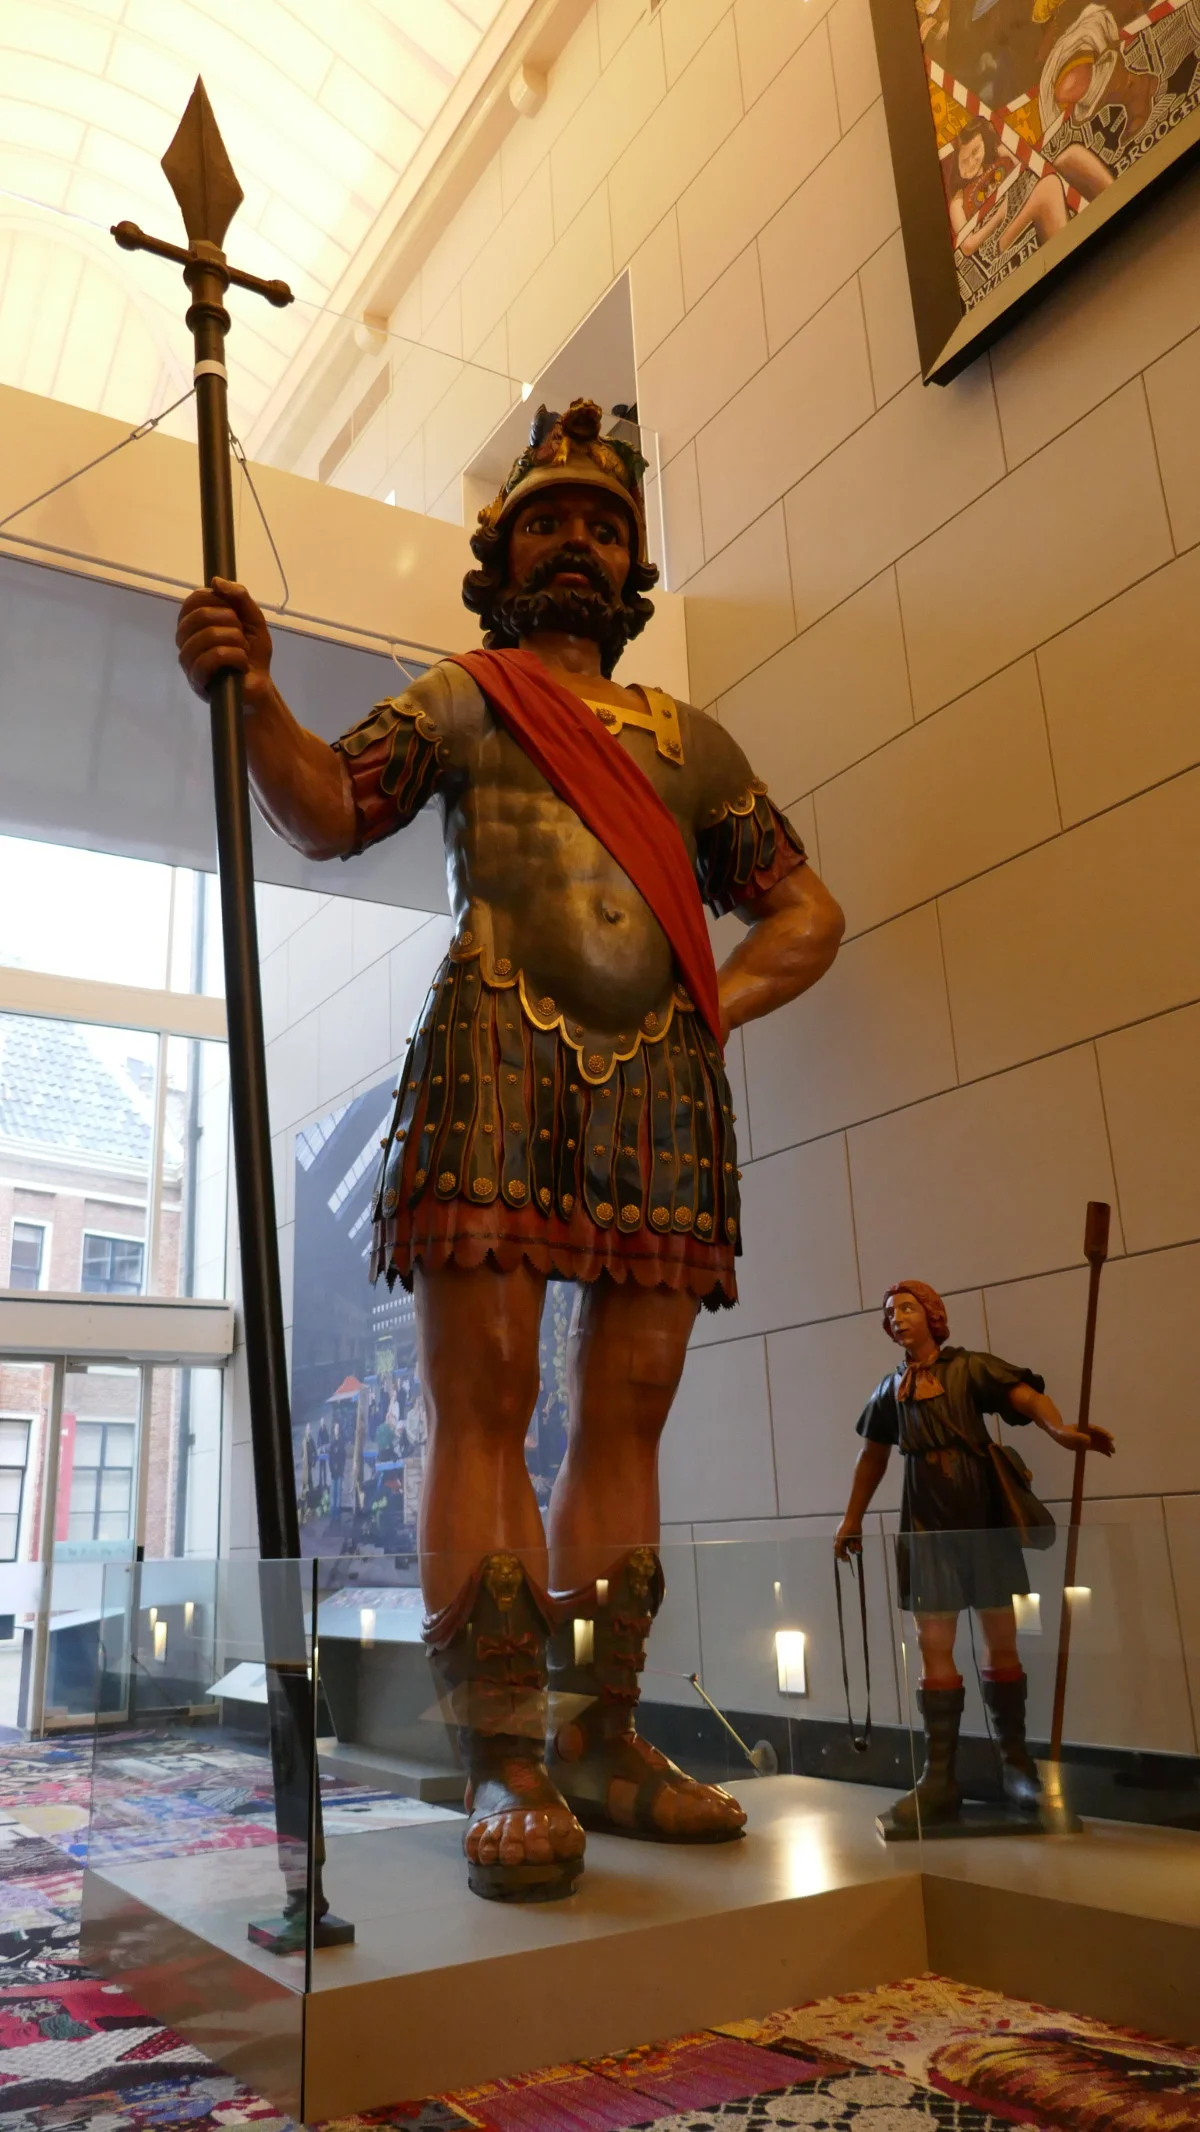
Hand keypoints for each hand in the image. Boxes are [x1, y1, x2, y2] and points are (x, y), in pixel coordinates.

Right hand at [176, 576, 272, 705]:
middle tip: (241, 635)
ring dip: (235, 641)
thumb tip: (216, 581)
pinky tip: (241, 664)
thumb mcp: (252, 619)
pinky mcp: (196, 679)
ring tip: (242, 651)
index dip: (218, 600)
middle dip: (231, 622)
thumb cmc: (251, 652)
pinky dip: (235, 657)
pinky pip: (212, 657)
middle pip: (200, 615)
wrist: (259, 685)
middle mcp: (184, 638)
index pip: (194, 599)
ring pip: (207, 635)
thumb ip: (239, 597)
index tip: (234, 613)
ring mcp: (187, 659)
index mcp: (194, 622)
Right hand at [834, 1517, 862, 1560]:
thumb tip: (837, 1555)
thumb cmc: (844, 1528)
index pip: (838, 1553)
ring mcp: (851, 1543)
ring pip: (852, 1551)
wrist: (853, 1521)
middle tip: (848, 1557)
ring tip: (853, 1540)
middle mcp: (844, 1544)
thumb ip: (837, 1547)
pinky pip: (859, 1549)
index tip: (843, 1557)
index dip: (840, 1556)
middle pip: (844, 1555)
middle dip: (846, 1557)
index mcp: (838, 1543)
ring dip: (852, 1546)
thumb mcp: (839, 1538)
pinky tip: (857, 1541)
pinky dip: (858, 1546)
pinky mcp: (858, 1542)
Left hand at [1056, 1424, 1114, 1456]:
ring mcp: (1089, 1438)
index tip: (1111, 1438)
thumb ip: (1079, 1437)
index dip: (1105, 1434)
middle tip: (1113, 1449)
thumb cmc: (1063, 1432)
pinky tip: (1108, 1455)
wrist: (1058, 1434)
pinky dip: (1103, 1451)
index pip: (1098, 1430)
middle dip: (1108, 1442)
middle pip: (1101, 1437)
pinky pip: (1097, 1448)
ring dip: (1107, 1447)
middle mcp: (1090, 1432)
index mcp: (1086, 1427)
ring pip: (1100, 1443)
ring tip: (1112, 1453)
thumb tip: (1089, 1441)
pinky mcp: (1087, 1445)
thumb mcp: (1070, 1435)